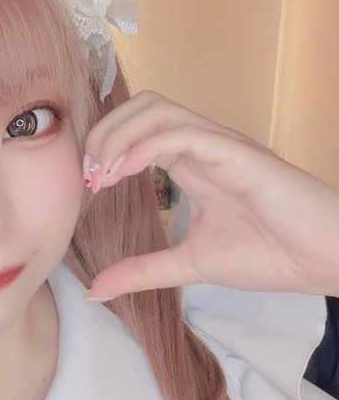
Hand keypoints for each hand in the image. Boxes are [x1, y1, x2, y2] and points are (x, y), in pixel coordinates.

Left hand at [83, 91, 338, 299]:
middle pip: (142, 107)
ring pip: (158, 110)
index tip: (85, 186)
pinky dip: (145, 146)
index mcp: (192, 163)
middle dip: (104, 132)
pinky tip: (123, 172)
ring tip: (99, 174)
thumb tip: (94, 292)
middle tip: (86, 176)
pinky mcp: (237, 153)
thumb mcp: (188, 265)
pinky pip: (182, 133)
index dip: (104, 148)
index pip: (138, 130)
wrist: (321, 261)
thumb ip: (142, 272)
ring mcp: (220, 146)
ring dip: (118, 135)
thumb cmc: (268, 255)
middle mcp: (203, 146)